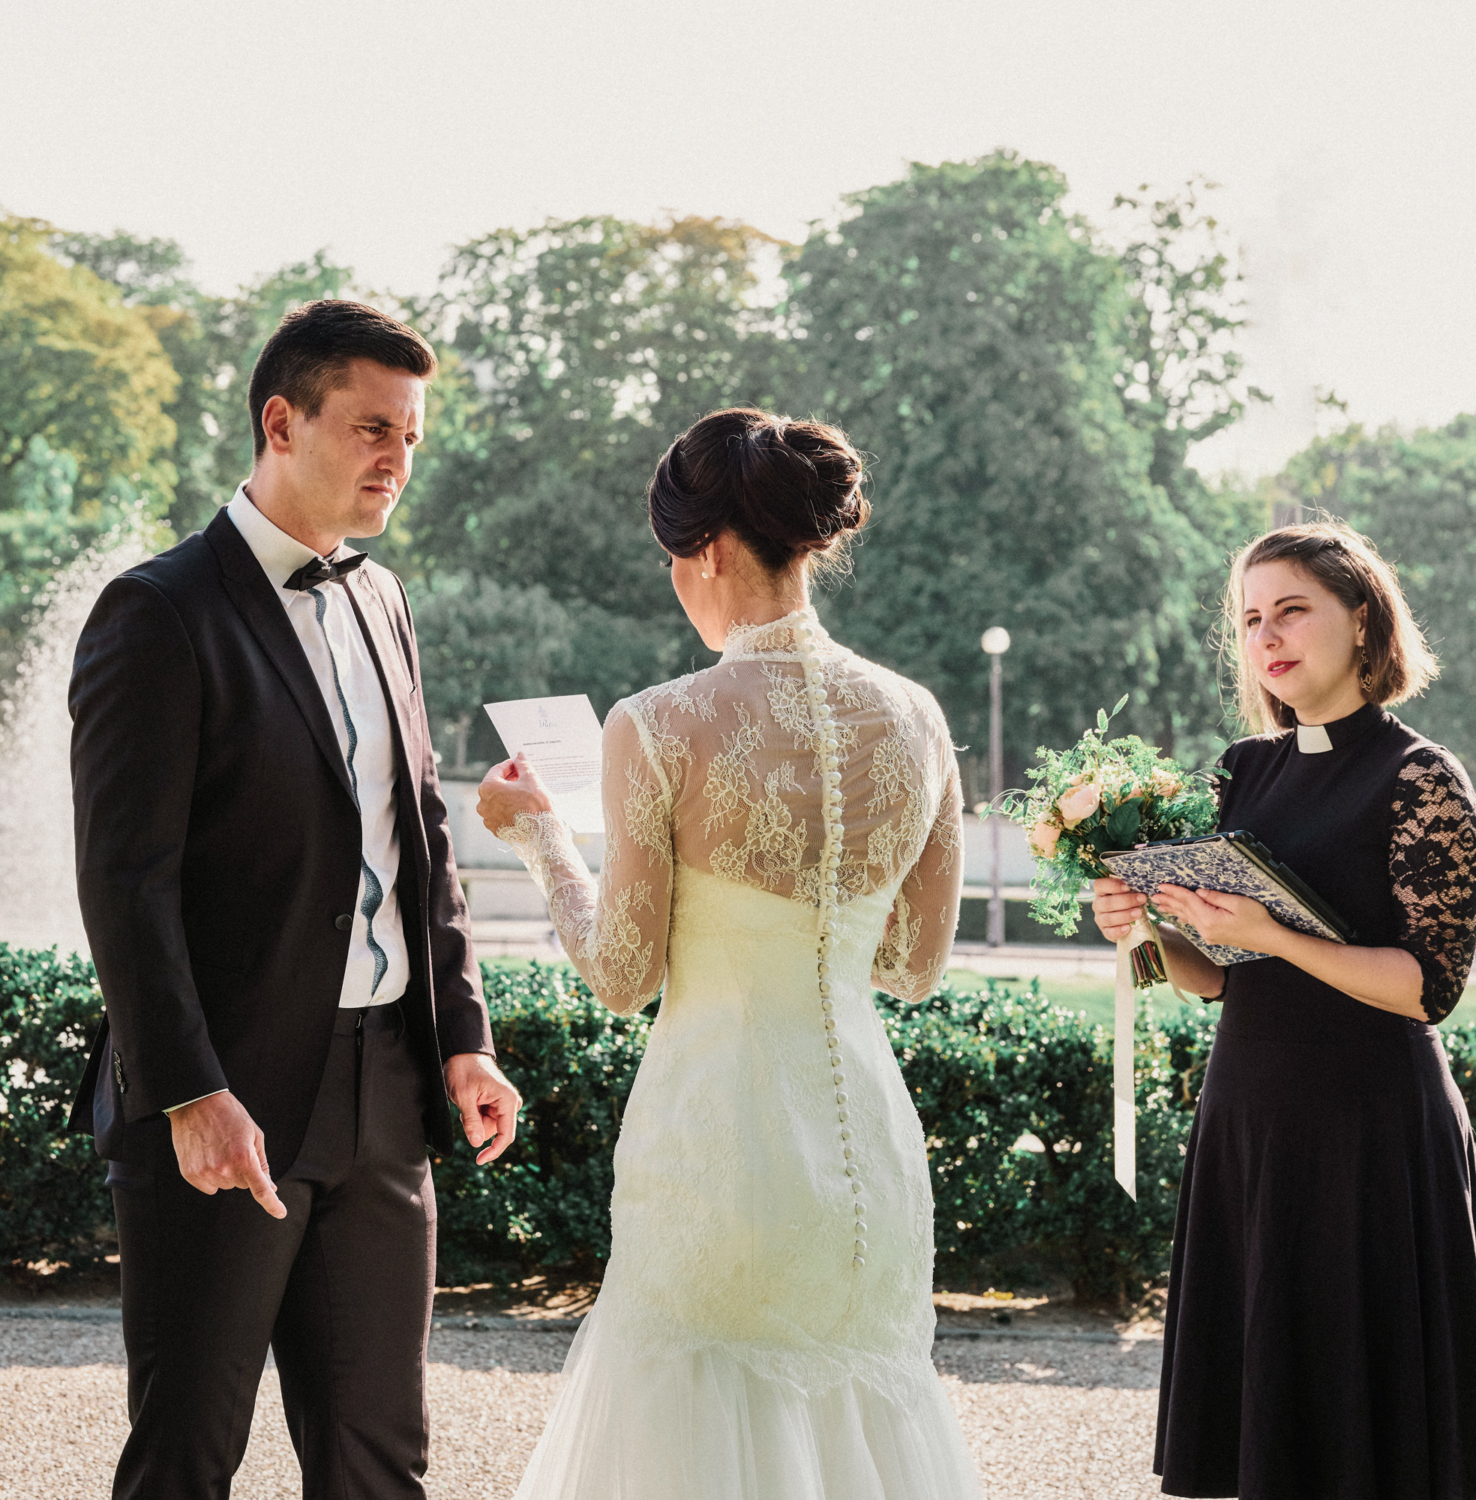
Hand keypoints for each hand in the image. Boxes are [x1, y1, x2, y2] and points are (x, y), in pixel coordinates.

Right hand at [169, 1092, 287, 1217]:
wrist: (197, 1104)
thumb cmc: (231, 1116)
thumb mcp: (254, 1134)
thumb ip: (262, 1163)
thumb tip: (270, 1187)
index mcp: (243, 1157)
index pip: (260, 1189)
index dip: (272, 1204)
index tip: (281, 1213)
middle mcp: (224, 1168)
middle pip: (243, 1184)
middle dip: (244, 1171)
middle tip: (235, 1148)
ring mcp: (205, 1173)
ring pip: (226, 1185)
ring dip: (227, 1172)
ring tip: (220, 1149)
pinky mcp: (190, 1174)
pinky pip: (209, 1187)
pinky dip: (212, 1176)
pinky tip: (208, 1156)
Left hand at [445, 1053, 522, 1165]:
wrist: (462, 1053)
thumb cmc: (463, 1070)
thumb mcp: (464, 1097)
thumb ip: (472, 1122)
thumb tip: (477, 1144)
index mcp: (508, 1100)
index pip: (506, 1135)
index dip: (494, 1151)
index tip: (479, 1161)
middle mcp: (510, 1102)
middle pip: (494, 1131)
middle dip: (477, 1127)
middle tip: (464, 1111)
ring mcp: (504, 1103)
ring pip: (488, 1127)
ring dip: (474, 1121)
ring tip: (467, 1102)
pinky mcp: (497, 1103)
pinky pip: (485, 1119)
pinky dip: (474, 1115)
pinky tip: (470, 1101)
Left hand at [477, 751, 554, 834]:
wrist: (542, 833)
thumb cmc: (536, 804)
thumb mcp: (531, 779)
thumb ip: (522, 765)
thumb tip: (519, 756)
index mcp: (488, 787)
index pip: (497, 770)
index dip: (509, 765)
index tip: (518, 764)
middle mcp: (483, 803)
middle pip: (495, 785)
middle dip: (508, 780)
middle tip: (522, 777)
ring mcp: (488, 818)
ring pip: (496, 800)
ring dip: (507, 794)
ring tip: (523, 793)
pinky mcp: (495, 829)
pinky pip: (499, 814)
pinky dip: (507, 808)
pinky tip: (520, 806)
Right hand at [1091, 877, 1147, 942]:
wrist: (1130, 921)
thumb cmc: (1129, 902)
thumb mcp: (1128, 892)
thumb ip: (1131, 888)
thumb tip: (1141, 885)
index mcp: (1101, 892)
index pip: (1100, 885)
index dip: (1113, 885)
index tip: (1128, 887)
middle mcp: (1098, 905)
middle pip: (1107, 903)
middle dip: (1126, 901)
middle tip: (1142, 899)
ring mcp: (1100, 919)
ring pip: (1108, 918)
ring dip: (1125, 915)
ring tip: (1138, 913)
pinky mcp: (1105, 932)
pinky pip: (1110, 932)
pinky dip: (1119, 930)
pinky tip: (1128, 927)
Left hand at [1153, 884, 1282, 951]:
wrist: (1269, 940)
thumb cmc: (1258, 920)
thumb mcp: (1239, 903)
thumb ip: (1216, 897)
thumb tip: (1199, 892)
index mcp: (1210, 919)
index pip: (1188, 901)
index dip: (1175, 891)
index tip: (1162, 885)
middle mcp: (1205, 929)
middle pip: (1184, 910)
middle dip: (1169, 901)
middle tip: (1153, 894)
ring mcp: (1208, 935)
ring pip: (1187, 918)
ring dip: (1173, 909)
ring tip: (1159, 904)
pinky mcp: (1213, 936)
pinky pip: (1194, 924)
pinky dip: (1184, 917)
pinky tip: (1178, 915)